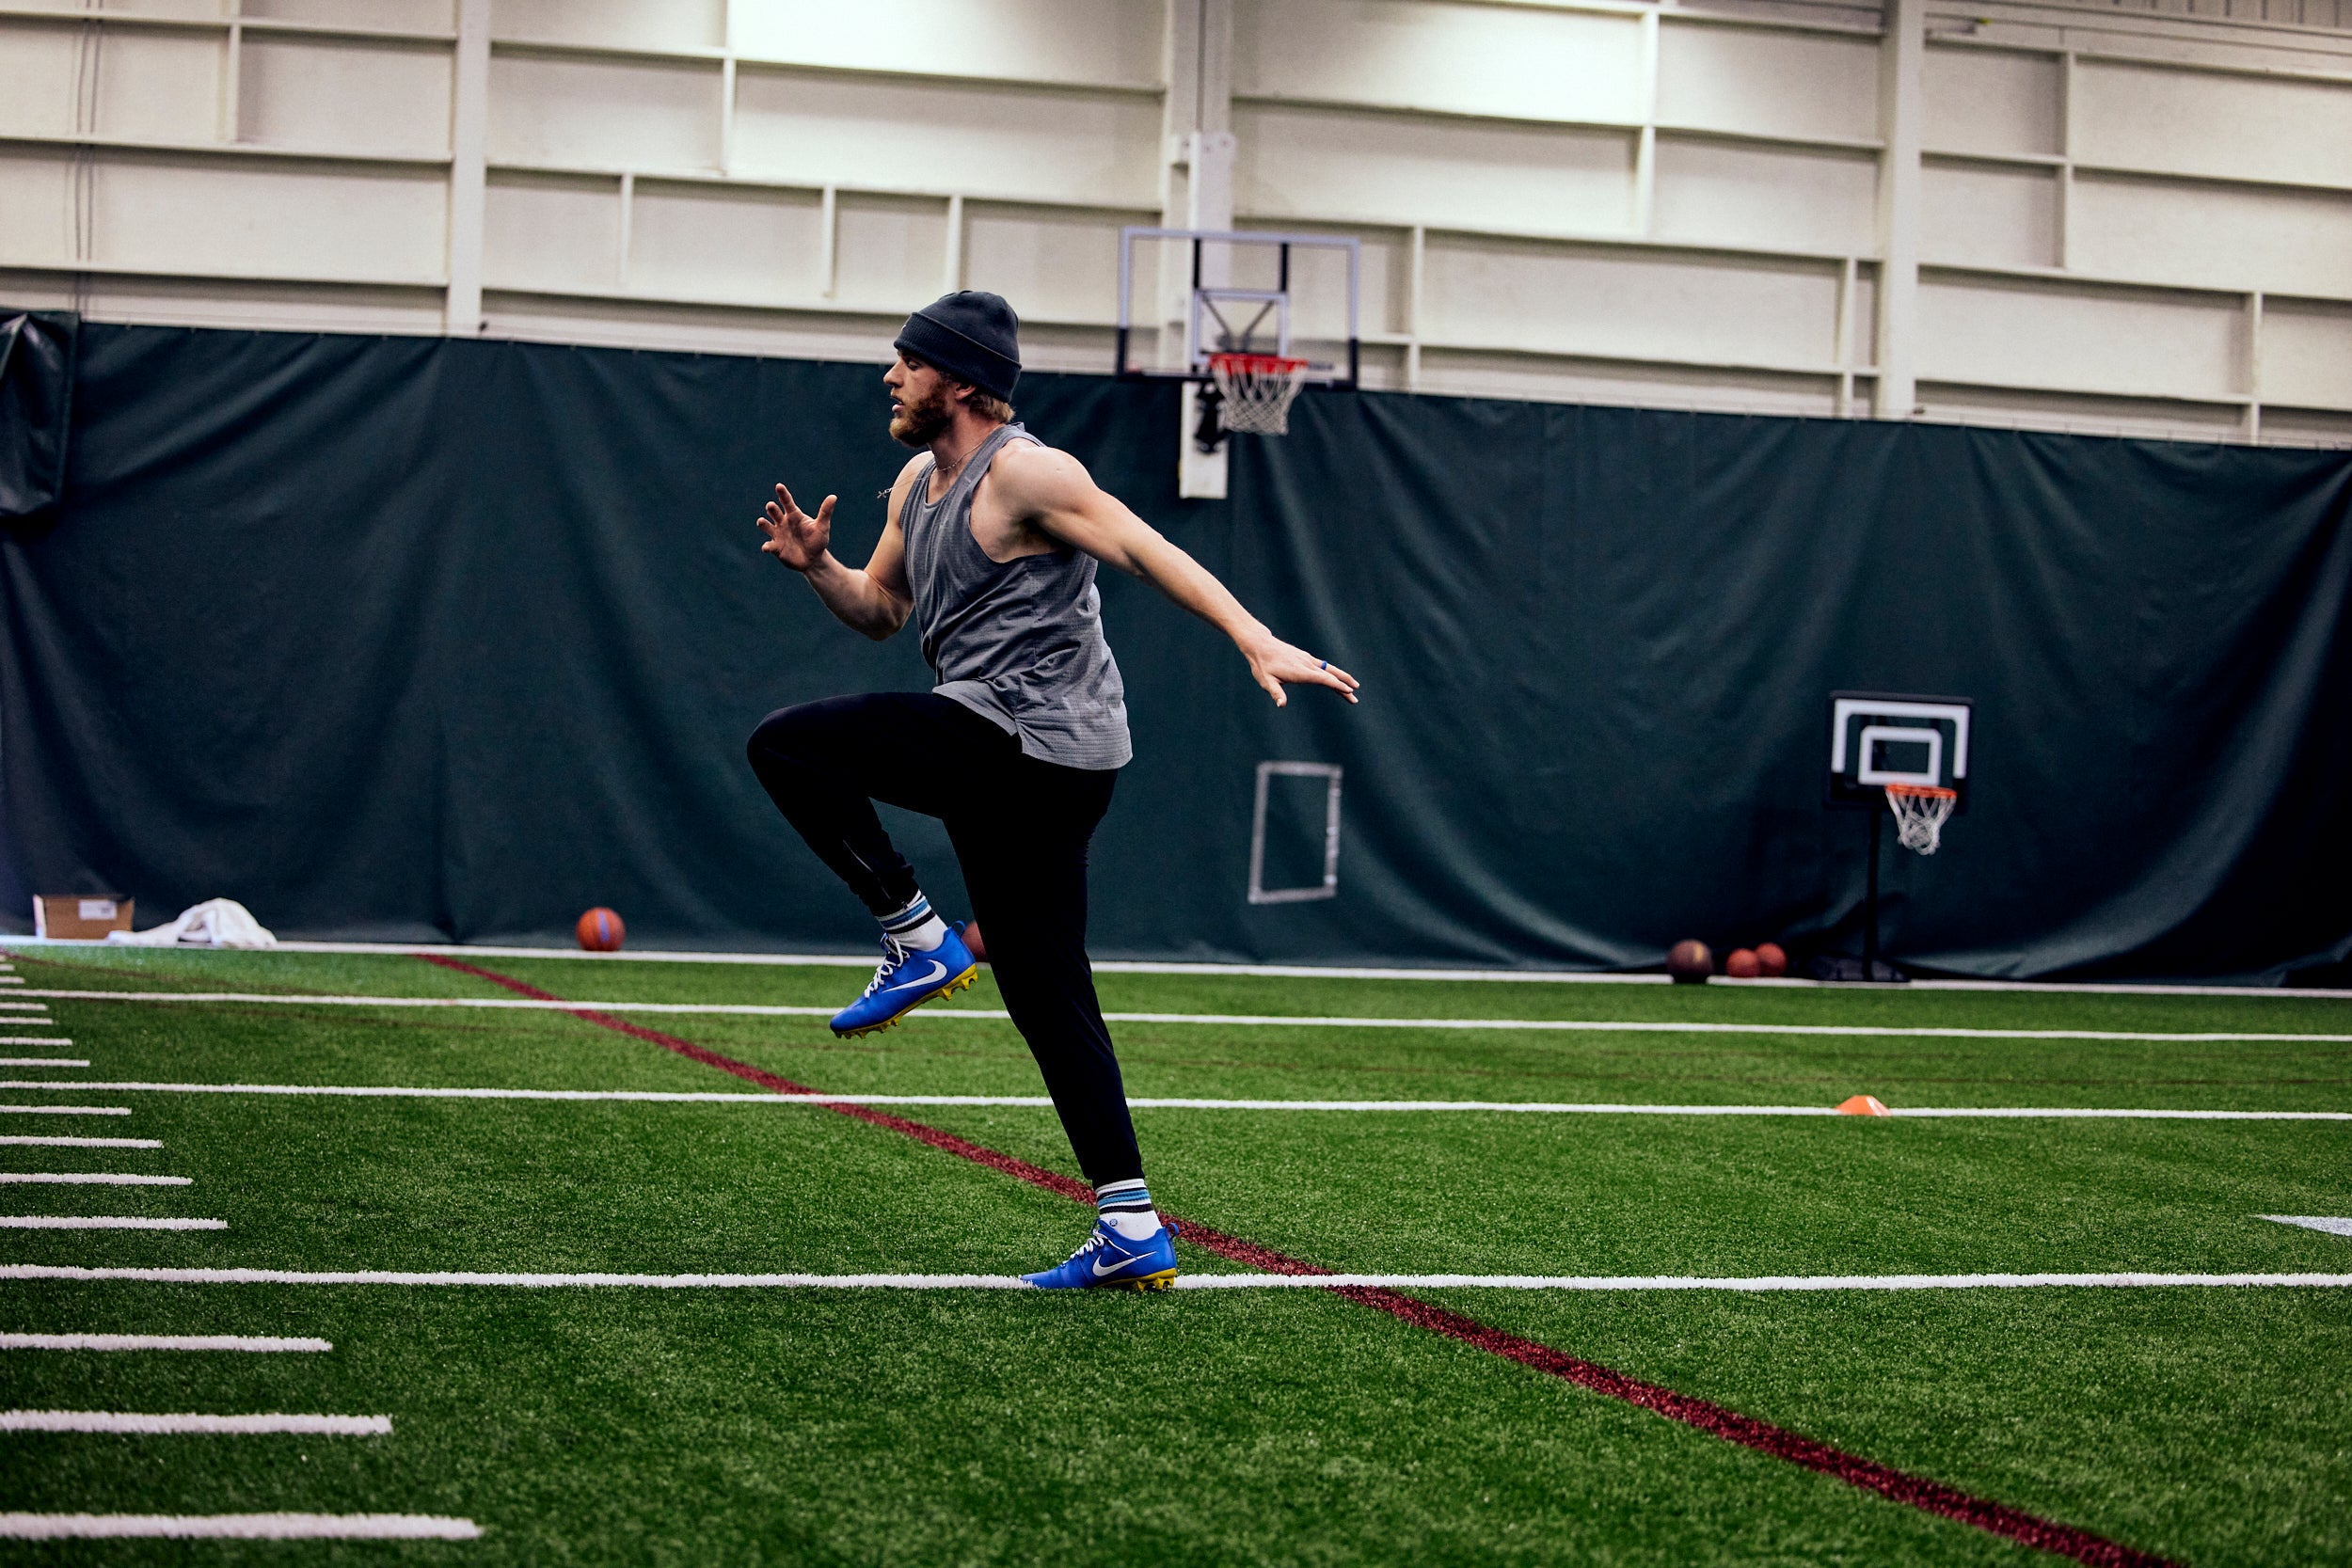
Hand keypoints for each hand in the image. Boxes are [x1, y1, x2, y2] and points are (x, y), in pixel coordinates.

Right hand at [758, 483, 834, 571]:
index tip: (779, 486)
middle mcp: (783, 523)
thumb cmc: (817, 541)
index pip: (787, 502)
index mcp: (794, 515)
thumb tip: (833, 497)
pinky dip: (767, 546)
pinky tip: (766, 548)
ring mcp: (778, 534)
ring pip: (767, 526)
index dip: (783, 494)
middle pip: (774, 512)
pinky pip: (769, 546)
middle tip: (771, 506)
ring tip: (761, 522)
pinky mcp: (776, 547)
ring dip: (763, 524)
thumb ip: (825, 512)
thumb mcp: (822, 527)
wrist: (813, 560)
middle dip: (772, 508)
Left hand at [1241, 629, 1359, 707]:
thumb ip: (1276, 693)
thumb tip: (1281, 705)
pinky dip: (1332, 672)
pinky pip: (1323, 666)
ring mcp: (1307, 659)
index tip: (1349, 691)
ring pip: (1329, 669)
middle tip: (1356, 693)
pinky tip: (1336, 677)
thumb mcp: (1266, 681)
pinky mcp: (1305, 657)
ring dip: (1342, 678)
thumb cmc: (1262, 665)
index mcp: (1300, 671)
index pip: (1324, 679)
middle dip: (1345, 684)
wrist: (1260, 645)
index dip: (1337, 685)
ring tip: (1353, 686)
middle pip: (1331, 674)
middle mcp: (1307, 664)